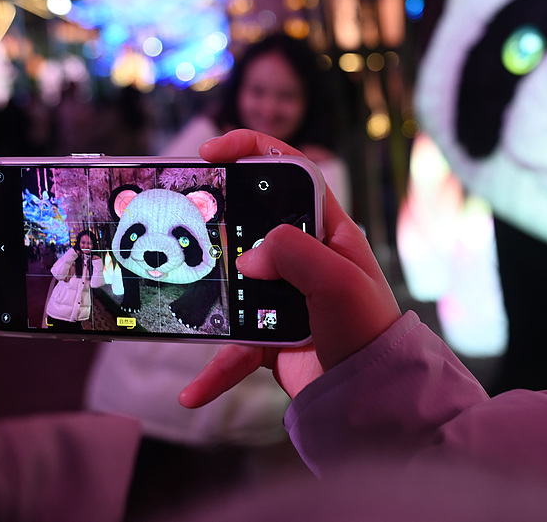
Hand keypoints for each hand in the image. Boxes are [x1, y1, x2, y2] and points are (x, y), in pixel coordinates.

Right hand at [179, 129, 401, 406]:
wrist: (372, 396)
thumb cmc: (368, 328)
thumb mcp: (337, 278)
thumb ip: (292, 251)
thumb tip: (247, 259)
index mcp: (326, 229)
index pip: (289, 171)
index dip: (252, 150)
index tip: (212, 152)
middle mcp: (303, 257)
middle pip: (248, 225)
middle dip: (214, 223)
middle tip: (181, 220)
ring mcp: (283, 296)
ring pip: (231, 286)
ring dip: (205, 300)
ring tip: (174, 300)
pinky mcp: (270, 336)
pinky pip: (232, 349)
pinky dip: (214, 369)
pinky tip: (193, 391)